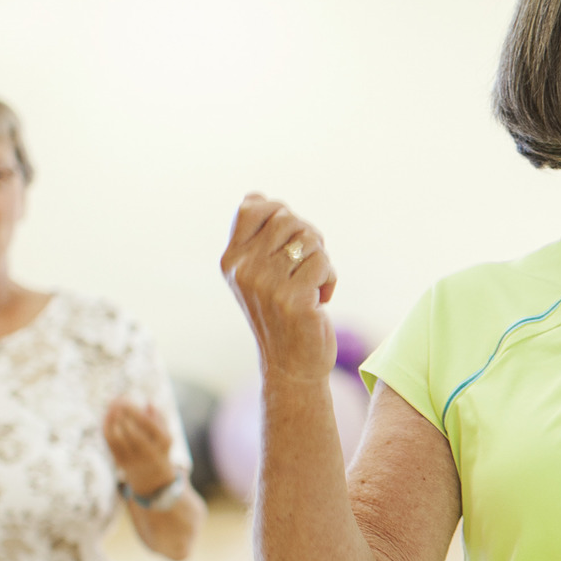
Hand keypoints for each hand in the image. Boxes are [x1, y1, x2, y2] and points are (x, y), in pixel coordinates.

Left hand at [102, 400, 176, 495]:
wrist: (153, 478)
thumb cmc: (159, 448)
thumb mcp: (165, 434)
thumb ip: (159, 418)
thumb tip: (148, 402)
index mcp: (163, 443)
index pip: (147, 425)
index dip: (134, 411)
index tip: (125, 399)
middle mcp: (149, 452)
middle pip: (132, 432)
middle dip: (122, 415)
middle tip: (115, 401)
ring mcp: (134, 459)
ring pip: (118, 439)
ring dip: (112, 421)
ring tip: (110, 408)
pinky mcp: (121, 462)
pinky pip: (110, 444)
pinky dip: (107, 429)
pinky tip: (106, 417)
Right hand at [222, 194, 338, 381]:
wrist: (291, 365)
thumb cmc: (282, 313)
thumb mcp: (259, 273)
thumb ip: (256, 237)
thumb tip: (255, 195)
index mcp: (231, 260)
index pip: (252, 207)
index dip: (280, 211)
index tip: (290, 239)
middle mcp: (243, 270)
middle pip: (288, 219)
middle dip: (308, 237)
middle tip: (309, 264)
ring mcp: (266, 284)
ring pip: (309, 239)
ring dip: (321, 260)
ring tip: (312, 284)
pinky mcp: (293, 298)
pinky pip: (323, 262)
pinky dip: (330, 278)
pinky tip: (321, 300)